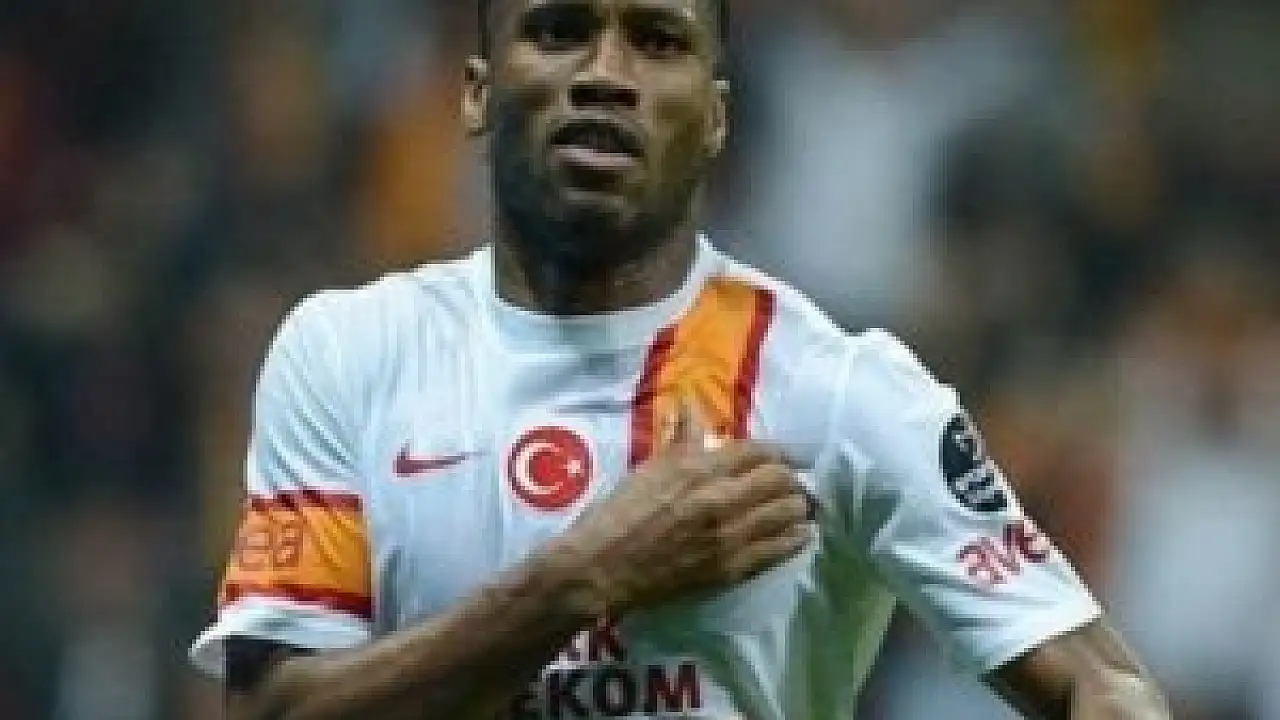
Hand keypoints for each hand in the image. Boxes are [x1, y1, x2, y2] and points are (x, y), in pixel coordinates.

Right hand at [555, 402, 812, 616]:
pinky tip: (801, 534)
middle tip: (793, 481)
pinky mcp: (731, 569)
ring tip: (800, 506)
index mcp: (699, 469)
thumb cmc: (618, 513)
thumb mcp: (649, 466)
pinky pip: (777, 551)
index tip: (784, 456)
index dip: (777, 452)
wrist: (602, 567)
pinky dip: (794, 540)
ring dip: (798, 506)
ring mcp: (729, 536)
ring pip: (786, 514)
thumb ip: (681, 435)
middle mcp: (721, 499)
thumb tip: (692, 403)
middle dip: (791, 478)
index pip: (756, 451)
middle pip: (779, 480)